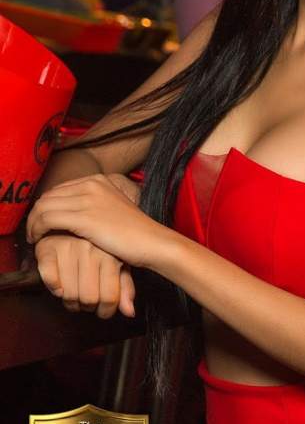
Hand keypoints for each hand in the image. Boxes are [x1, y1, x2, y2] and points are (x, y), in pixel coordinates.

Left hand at [26, 174, 170, 268]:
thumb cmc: (137, 234)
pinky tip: (38, 240)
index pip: (60, 189)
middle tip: (34, 232)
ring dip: (33, 223)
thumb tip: (74, 214)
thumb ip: (94, 206)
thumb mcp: (114, 211)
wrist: (154, 243)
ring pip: (44, 206)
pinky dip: (37, 230)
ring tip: (34, 237)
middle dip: (36, 214)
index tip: (43, 222)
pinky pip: (47, 219)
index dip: (47, 206)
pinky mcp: (84, 217)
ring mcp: (87, 199)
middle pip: (49, 196)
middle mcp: (91, 184)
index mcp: (99, 180)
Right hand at [35, 234, 135, 316]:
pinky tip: (59, 287)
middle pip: (89, 298)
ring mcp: (68, 248)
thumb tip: (129, 312)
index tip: (102, 311)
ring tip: (74, 298)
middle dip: (88, 307)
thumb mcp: (118, 261)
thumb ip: (124, 286)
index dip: (106, 310)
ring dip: (71, 303)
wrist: (73, 217)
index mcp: (109, 256)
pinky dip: (53, 287)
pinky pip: (49, 277)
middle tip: (86, 304)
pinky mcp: (47, 247)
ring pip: (70, 293)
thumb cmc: (98, 244)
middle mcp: (90, 251)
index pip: (110, 297)